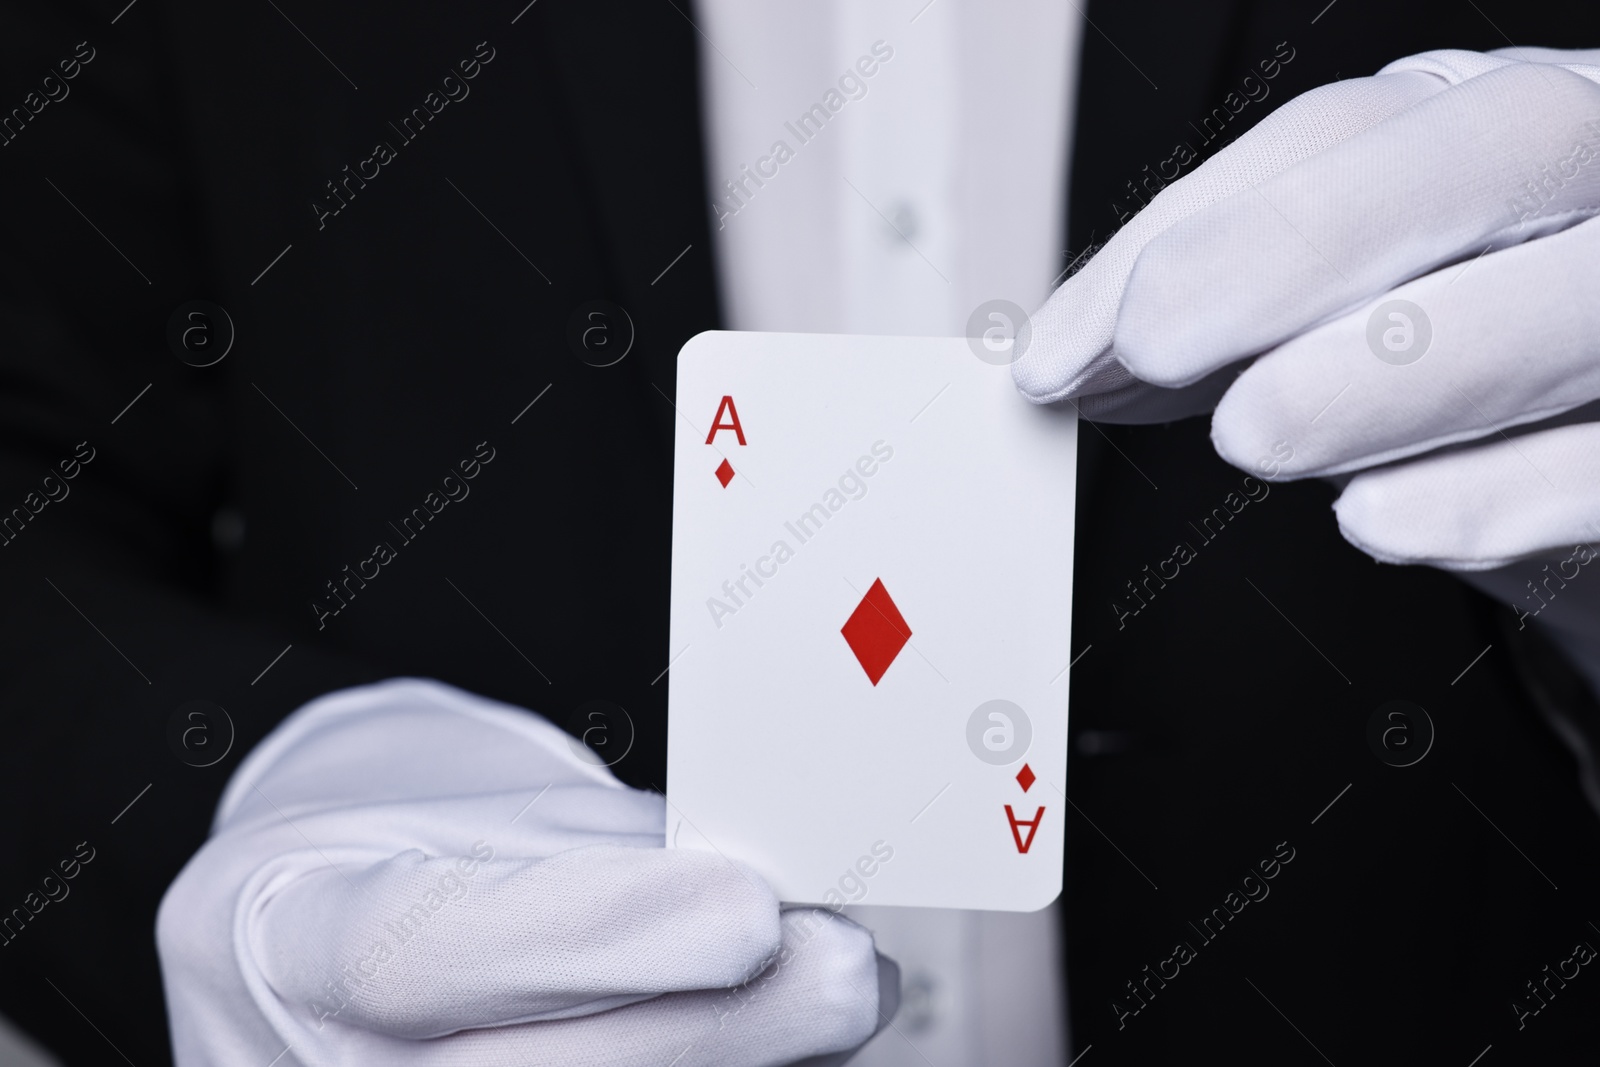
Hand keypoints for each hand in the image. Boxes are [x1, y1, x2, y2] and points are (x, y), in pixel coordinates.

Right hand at [157, 679, 895, 1065]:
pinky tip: (784, 1044)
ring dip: (736, 1064)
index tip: (746, 902)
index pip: (428, 947)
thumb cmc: (400, 852)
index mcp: (285, 932)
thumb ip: (597, 852)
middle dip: (715, 1028)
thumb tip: (759, 887)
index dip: (595, 932)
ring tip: (841, 989)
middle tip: (843, 965)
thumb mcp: (465, 808)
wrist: (310, 933)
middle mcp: (322, 1064)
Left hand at [1014, 47, 1599, 691]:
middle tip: (1154, 344)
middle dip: (1301, 242)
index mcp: (1500, 121)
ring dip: (1391, 369)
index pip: (1348, 128)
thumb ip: (1236, 304)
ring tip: (1254, 431)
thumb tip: (1074, 355)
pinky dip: (1492, 494)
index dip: (1193, 224)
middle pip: (1499, 146)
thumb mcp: (1356, 300)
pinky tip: (1378, 519)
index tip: (1064, 344)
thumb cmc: (1476, 354)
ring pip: (1579, 297)